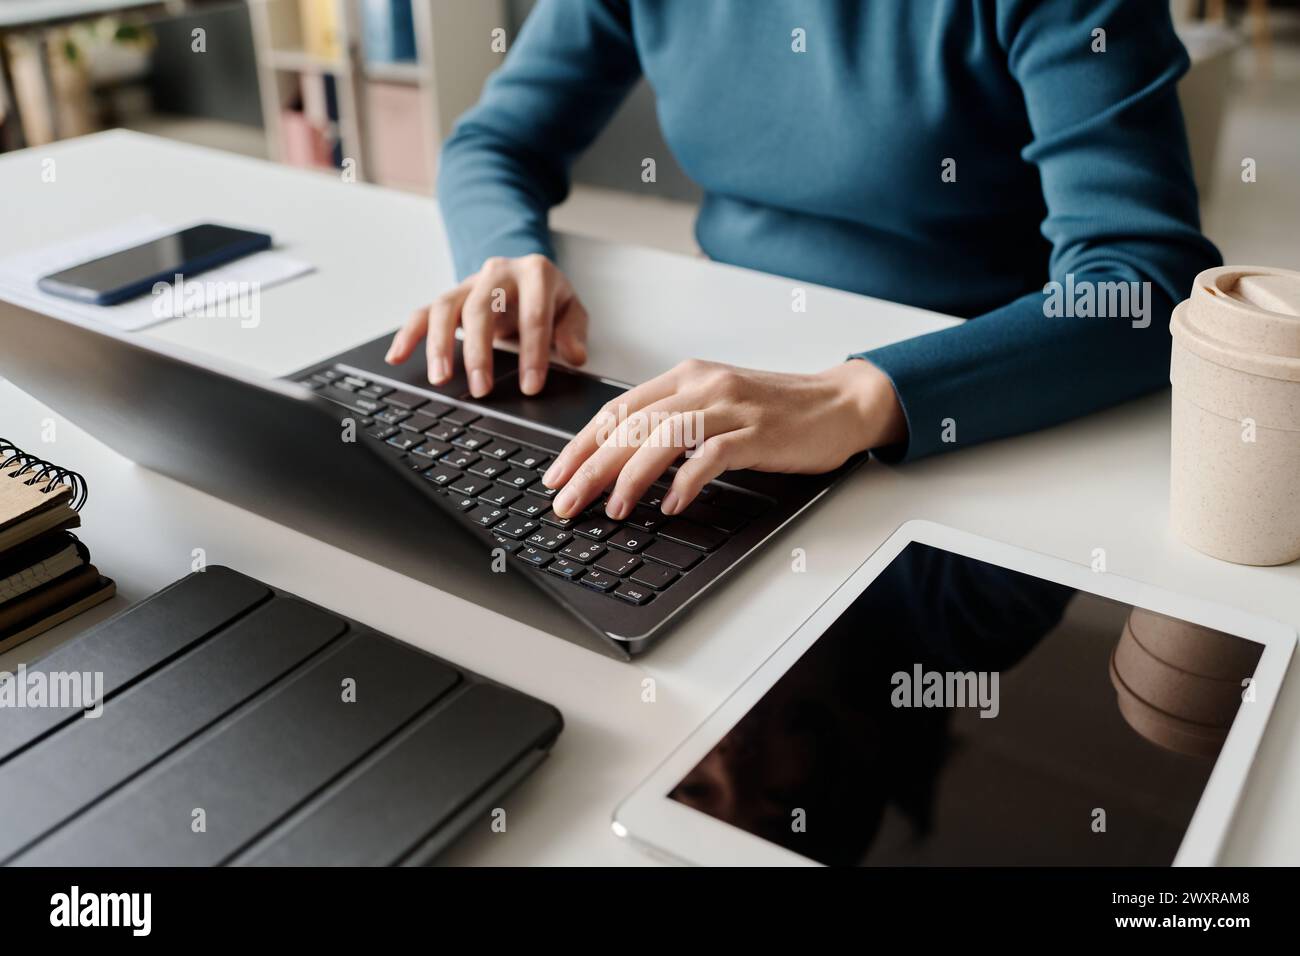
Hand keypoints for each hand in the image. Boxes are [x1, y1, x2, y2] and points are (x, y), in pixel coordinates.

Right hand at [385, 254, 588, 396]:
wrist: (528, 276)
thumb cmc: (551, 299)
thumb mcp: (572, 310)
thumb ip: (574, 332)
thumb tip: (575, 356)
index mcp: (535, 273)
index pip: (534, 314)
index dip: (533, 352)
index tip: (530, 386)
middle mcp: (498, 272)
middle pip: (482, 308)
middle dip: (480, 352)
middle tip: (481, 390)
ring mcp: (469, 282)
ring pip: (446, 307)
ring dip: (440, 345)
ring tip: (440, 379)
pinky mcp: (450, 297)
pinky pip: (423, 312)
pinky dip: (408, 334)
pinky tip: (396, 357)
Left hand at [541, 358, 906, 519]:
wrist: (840, 403)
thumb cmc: (776, 412)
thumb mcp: (716, 405)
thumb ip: (674, 421)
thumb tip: (620, 459)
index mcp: (685, 377)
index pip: (618, 409)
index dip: (581, 443)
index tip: (556, 474)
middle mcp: (703, 385)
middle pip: (632, 425)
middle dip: (591, 467)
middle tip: (566, 501)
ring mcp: (731, 407)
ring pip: (663, 438)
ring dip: (631, 477)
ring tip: (613, 509)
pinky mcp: (758, 432)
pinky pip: (711, 456)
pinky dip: (686, 481)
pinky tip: (670, 504)